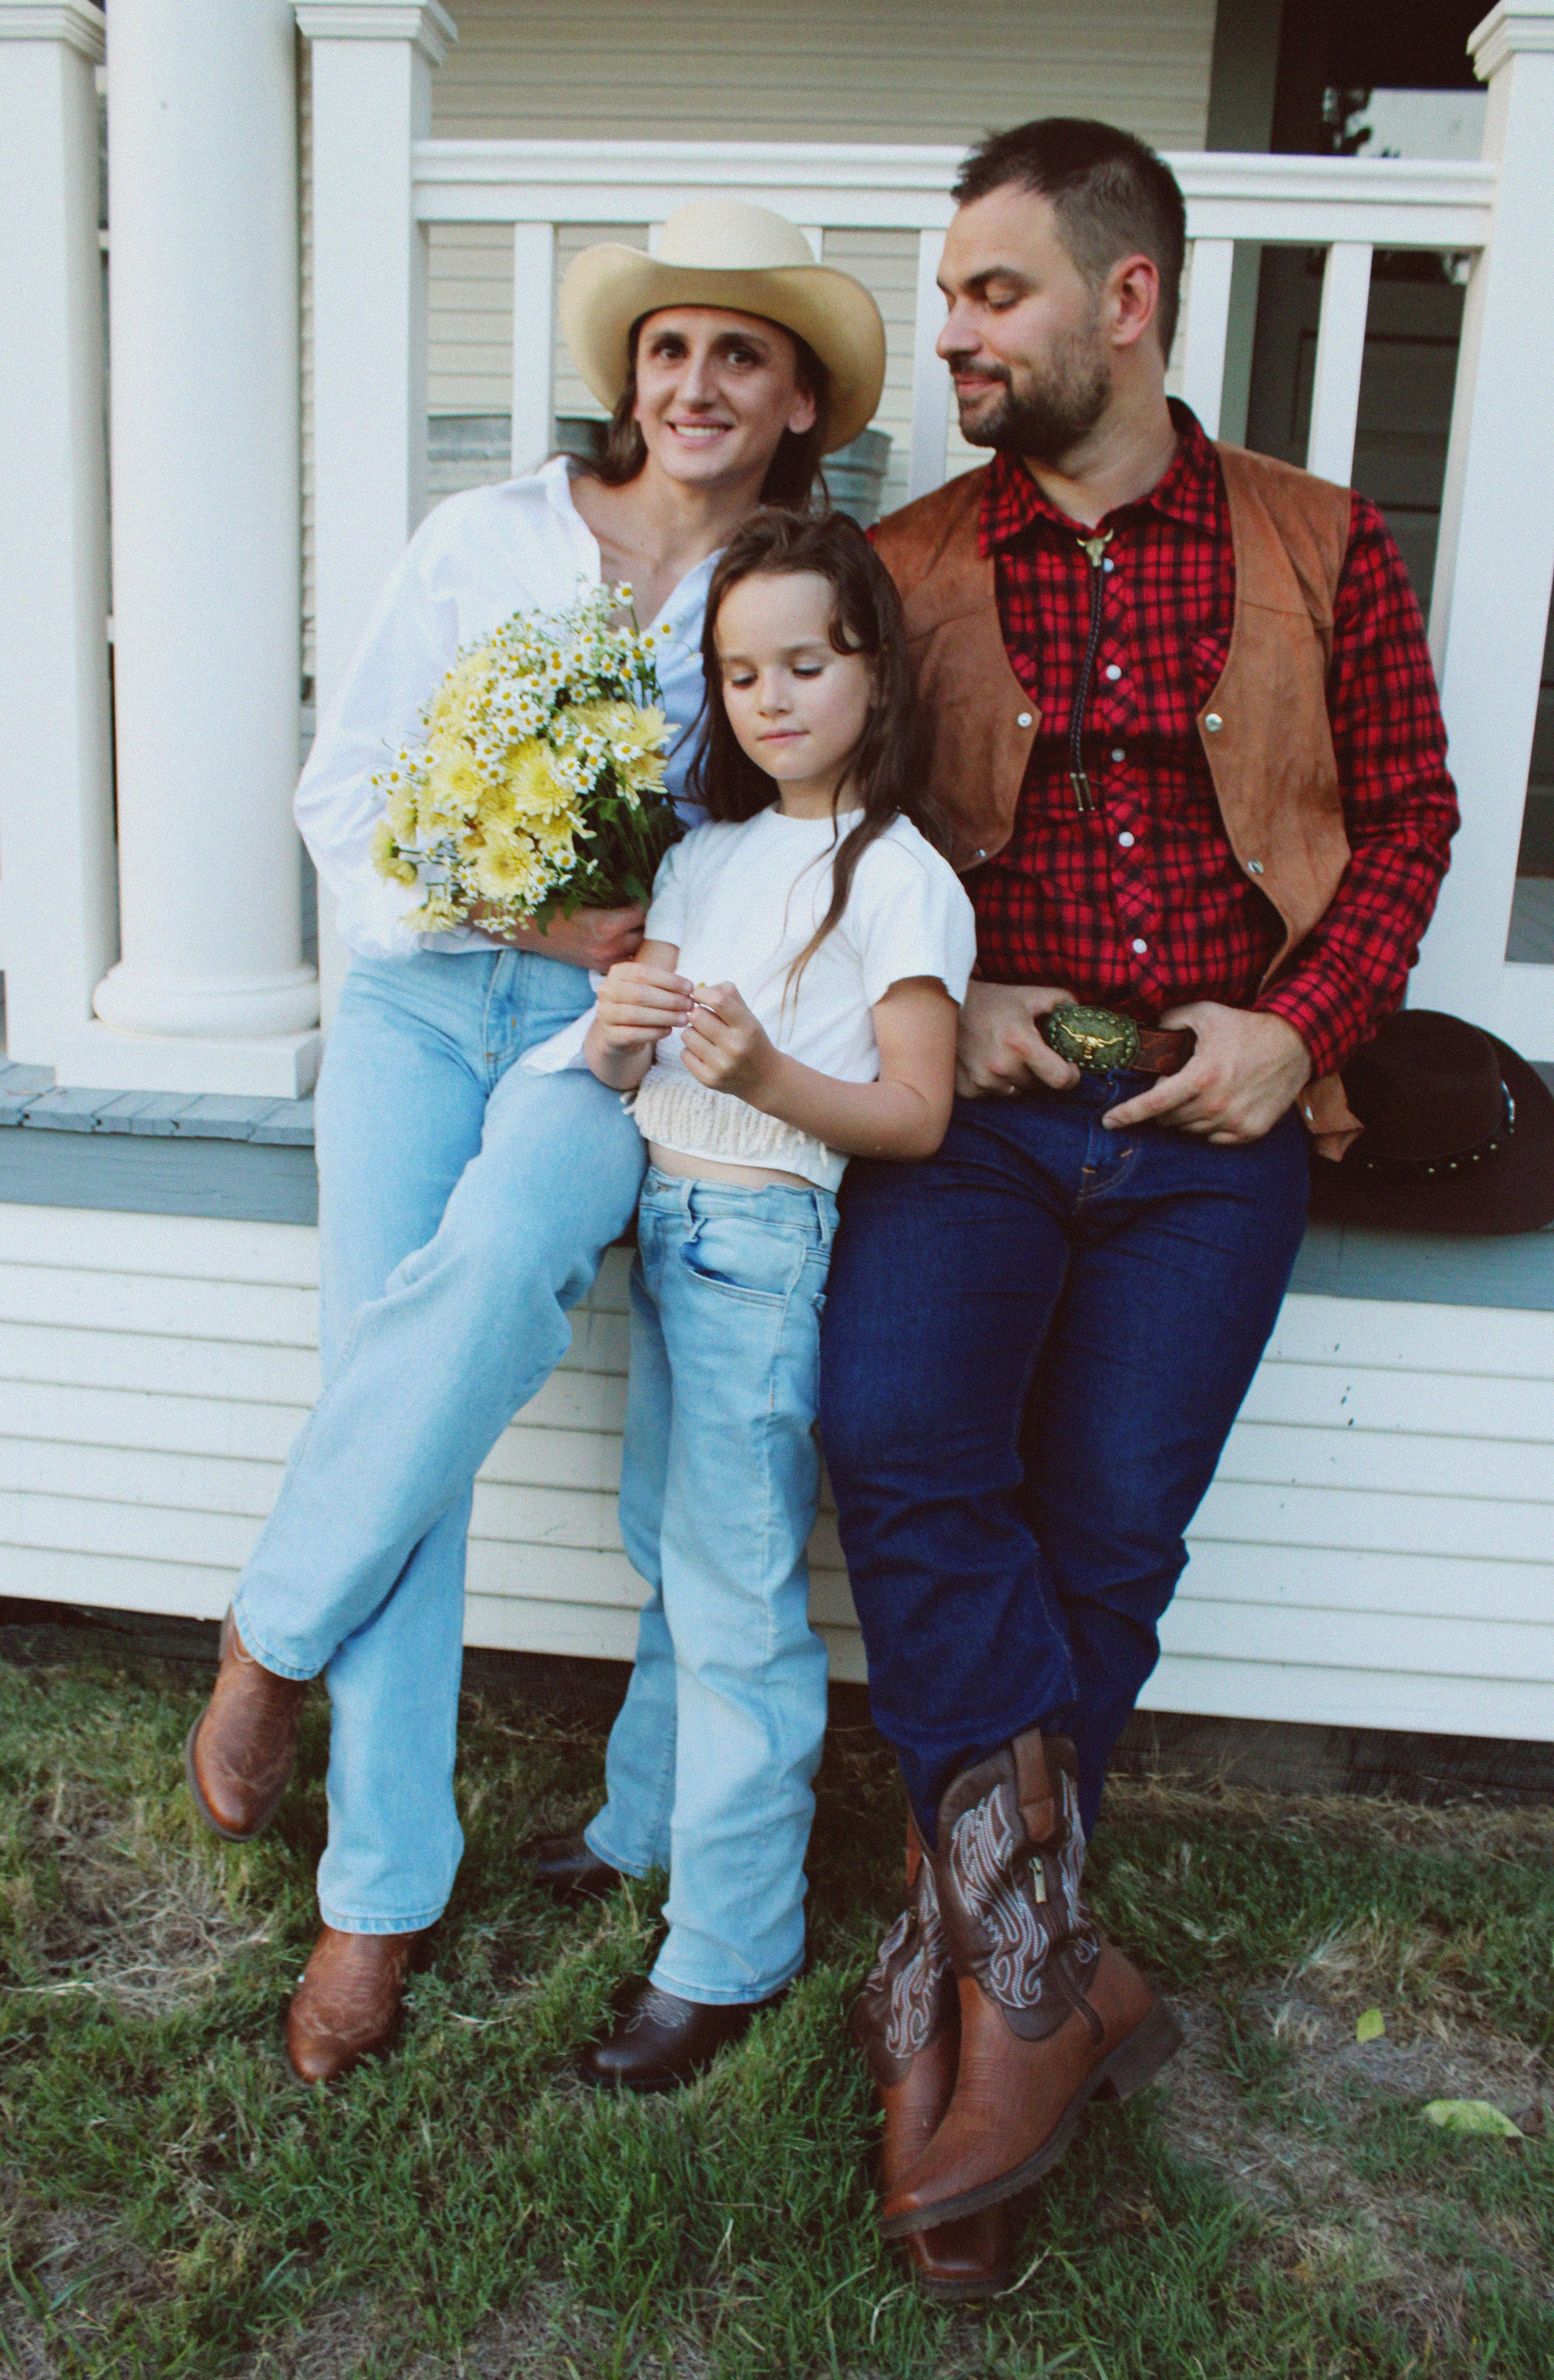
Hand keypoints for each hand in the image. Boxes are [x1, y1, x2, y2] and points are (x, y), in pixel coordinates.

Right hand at [469, 901, 645, 970]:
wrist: (531, 931)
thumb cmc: (554, 907)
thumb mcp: (585, 896)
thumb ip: (611, 896)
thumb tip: (636, 887)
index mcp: (607, 925)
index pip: (643, 912)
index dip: (647, 900)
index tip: (646, 893)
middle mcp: (610, 946)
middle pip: (645, 933)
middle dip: (648, 920)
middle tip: (649, 908)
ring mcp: (605, 960)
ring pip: (638, 949)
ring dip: (642, 937)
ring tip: (642, 924)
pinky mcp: (599, 968)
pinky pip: (626, 961)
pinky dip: (631, 950)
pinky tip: (630, 940)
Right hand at [595, 960, 692, 1054]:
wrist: (620, 1032)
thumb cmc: (640, 1005)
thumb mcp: (649, 988)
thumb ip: (665, 985)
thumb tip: (689, 989)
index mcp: (617, 973)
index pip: (644, 973)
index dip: (669, 980)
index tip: (690, 988)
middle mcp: (606, 991)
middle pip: (640, 994)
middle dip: (669, 1000)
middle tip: (689, 1005)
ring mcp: (604, 1014)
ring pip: (636, 1015)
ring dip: (665, 1017)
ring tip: (684, 1019)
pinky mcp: (609, 1035)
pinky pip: (633, 1034)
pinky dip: (654, 1032)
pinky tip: (669, 1031)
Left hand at [679, 982, 780, 1102]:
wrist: (764, 1079)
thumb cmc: (751, 1039)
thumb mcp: (747, 1015)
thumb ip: (727, 994)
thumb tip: (699, 988)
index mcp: (747, 1027)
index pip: (718, 1000)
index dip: (702, 992)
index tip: (699, 994)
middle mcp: (735, 1047)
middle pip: (696, 1016)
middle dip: (697, 1014)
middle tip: (704, 1019)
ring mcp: (721, 1066)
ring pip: (687, 1035)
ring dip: (692, 1032)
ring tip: (705, 1037)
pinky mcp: (709, 1080)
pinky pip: (684, 1054)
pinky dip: (690, 1050)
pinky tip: (704, 1053)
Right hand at [955, 981, 1081, 1099]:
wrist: (944, 1006)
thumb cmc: (990, 1001)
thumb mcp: (1028, 996)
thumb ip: (1061, 1002)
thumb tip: (1081, 1014)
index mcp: (1021, 1044)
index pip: (1060, 1079)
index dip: (1071, 1076)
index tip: (1069, 1068)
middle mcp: (1001, 1066)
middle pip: (1038, 1086)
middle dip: (1040, 1072)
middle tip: (1030, 1054)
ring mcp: (982, 1080)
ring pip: (1015, 1092)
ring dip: (1016, 1079)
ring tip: (1005, 1056)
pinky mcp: (966, 1089)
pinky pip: (992, 1095)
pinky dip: (993, 1084)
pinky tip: (986, 1063)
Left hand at [1102, 1003, 1310, 1142]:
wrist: (1295, 1045)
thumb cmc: (1246, 1028)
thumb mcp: (1206, 1013)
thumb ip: (1171, 1020)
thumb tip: (1147, 1030)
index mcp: (1201, 1077)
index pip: (1154, 1104)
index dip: (1127, 1114)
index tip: (1108, 1122)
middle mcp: (1216, 1105)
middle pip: (1169, 1119)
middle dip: (1165, 1104)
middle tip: (1177, 1084)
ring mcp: (1233, 1122)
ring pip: (1189, 1130)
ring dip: (1186, 1115)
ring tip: (1202, 1091)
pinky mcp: (1249, 1132)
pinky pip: (1213, 1138)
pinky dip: (1208, 1125)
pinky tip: (1220, 1104)